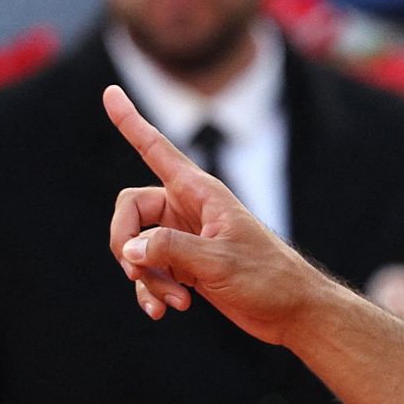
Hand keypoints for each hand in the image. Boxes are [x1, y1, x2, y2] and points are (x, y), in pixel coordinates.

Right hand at [104, 85, 320, 344]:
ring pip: (136, 247)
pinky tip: (163, 312)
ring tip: (174, 302)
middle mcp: (189, 209)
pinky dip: (149, 291)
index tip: (110, 92)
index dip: (131, 122)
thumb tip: (131, 249)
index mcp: (201, 193)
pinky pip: (147, 270)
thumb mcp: (219, 262)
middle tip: (140, 273)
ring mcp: (185, 237)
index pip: (157, 150)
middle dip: (126, 245)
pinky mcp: (185, 264)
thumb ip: (171, 250)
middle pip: (129, 212)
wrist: (293, 311)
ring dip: (144, 278)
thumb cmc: (268, 278)